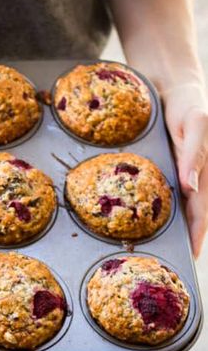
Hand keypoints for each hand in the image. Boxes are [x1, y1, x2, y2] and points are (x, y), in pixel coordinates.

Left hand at [162, 82, 207, 257]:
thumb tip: (191, 188)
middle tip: (172, 263)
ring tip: (161, 251)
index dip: (198, 234)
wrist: (174, 88)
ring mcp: (185, 176)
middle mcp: (196, 178)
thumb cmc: (189, 105)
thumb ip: (194, 155)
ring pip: (180, 209)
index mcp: (205, 172)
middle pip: (193, 215)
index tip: (191, 256)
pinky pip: (166, 196)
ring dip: (174, 229)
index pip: (202, 210)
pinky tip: (149, 223)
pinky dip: (159, 211)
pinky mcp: (171, 171)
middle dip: (186, 238)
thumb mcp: (196, 124)